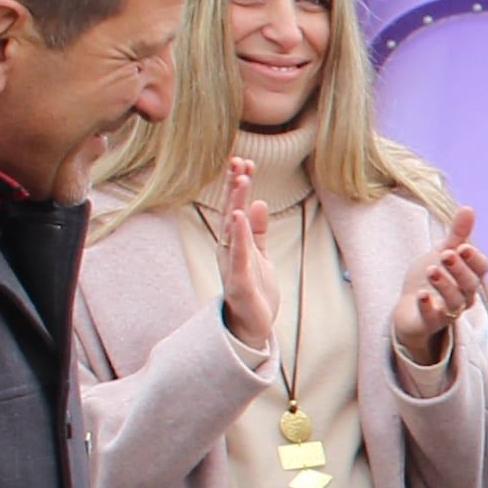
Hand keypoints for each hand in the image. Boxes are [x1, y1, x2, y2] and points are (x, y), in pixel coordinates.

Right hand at [217, 159, 281, 351]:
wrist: (252, 326)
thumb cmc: (254, 289)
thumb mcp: (259, 254)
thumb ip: (258, 230)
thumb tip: (259, 202)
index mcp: (233, 243)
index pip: (234, 208)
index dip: (238, 185)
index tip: (244, 162)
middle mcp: (228, 250)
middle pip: (229, 212)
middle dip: (234, 187)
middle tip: (240, 161)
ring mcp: (232, 264)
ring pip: (232, 229)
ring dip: (235, 203)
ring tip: (241, 180)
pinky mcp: (239, 281)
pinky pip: (238, 254)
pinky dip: (238, 235)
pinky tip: (238, 217)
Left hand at [394, 206, 487, 367]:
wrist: (409, 306)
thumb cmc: (431, 278)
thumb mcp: (443, 252)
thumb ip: (457, 234)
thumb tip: (469, 208)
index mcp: (469, 276)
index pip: (481, 269)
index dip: (474, 259)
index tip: (463, 246)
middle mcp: (464, 295)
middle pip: (470, 285)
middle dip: (459, 269)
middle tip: (445, 254)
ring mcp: (448, 311)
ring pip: (455, 302)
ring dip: (444, 285)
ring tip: (431, 271)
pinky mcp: (430, 322)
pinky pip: (433, 318)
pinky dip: (428, 307)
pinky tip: (421, 295)